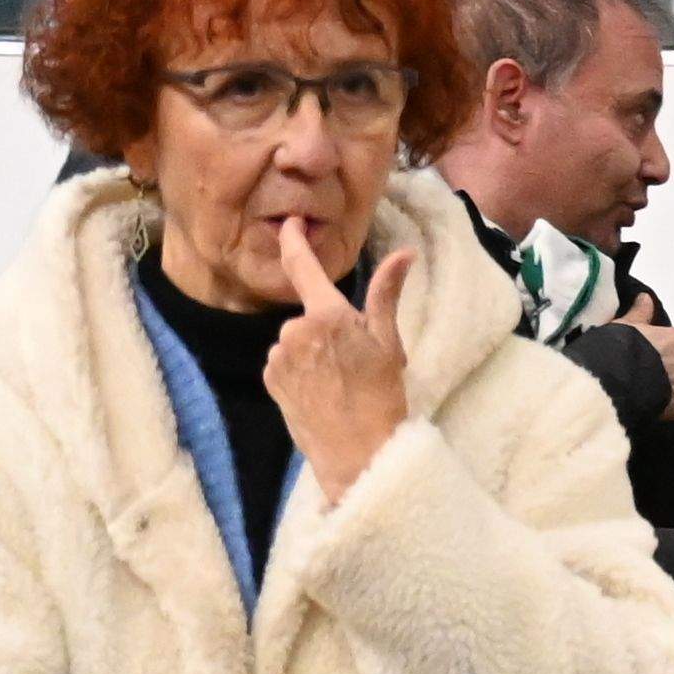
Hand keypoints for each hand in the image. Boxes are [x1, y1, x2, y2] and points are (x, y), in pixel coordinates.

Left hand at [263, 218, 411, 488]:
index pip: (302, 267)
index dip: (293, 241)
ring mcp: (278, 355)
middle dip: (328, 328)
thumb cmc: (382, 395)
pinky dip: (300, 369)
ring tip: (340, 379)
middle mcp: (294, 330)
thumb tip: (404, 253)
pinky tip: (321, 389)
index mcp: (327, 315)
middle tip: (357, 358)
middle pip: (309, 314)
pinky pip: (285, 361)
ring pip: (296, 339)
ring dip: (313, 350)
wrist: (356, 450)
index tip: (288, 223)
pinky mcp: (269, 378)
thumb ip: (386, 294)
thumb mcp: (389, 342)